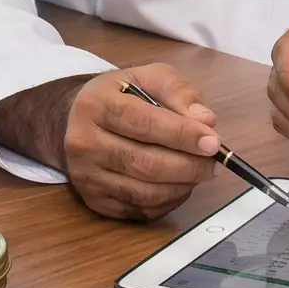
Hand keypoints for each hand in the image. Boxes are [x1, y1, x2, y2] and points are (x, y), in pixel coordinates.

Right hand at [0, 64, 219, 221]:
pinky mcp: (93, 201)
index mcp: (95, 105)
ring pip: (145, 192)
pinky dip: (168, 202)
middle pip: (145, 163)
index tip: (212, 142)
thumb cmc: (120, 97)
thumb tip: (206, 121)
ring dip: (182, 186)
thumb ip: (179, 91)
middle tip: (212, 162)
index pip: (144, 123)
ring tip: (198, 172)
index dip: (182, 135)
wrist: (76, 121)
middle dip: (189, 166)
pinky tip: (178, 185)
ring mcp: (86, 176)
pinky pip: (140, 210)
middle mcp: (83, 143)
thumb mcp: (148, 77)